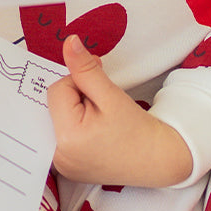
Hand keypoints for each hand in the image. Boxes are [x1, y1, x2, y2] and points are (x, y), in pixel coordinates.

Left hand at [47, 36, 192, 186]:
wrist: (156, 160)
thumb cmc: (136, 130)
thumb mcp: (110, 94)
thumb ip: (85, 68)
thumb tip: (69, 42)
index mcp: (67, 139)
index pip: (58, 90)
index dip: (79, 83)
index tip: (100, 93)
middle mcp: (59, 156)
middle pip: (53, 105)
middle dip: (74, 97)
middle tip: (100, 106)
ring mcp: (62, 165)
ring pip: (56, 117)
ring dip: (74, 111)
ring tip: (98, 121)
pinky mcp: (67, 167)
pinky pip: (61, 134)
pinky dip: (74, 126)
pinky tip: (93, 132)